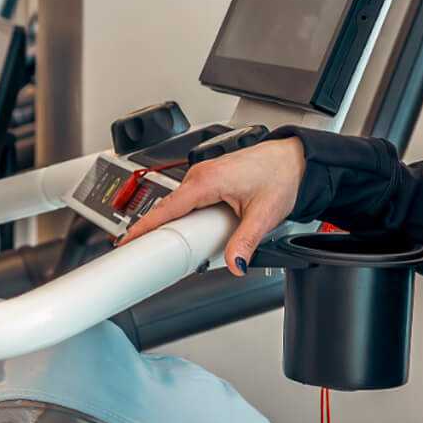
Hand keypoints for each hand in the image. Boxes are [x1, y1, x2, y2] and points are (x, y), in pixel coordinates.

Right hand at [118, 138, 305, 274]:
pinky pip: (188, 200)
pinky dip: (184, 215)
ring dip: (174, 224)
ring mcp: (204, 175)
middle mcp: (200, 175)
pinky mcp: (210, 179)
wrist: (294, 159)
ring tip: (174, 247)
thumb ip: (246, 242)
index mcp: (206, 181)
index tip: (127, 242)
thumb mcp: (264, 214)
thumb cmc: (281, 175)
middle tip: (150, 255)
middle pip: (167, 208)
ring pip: (178, 205)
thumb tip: (234, 264)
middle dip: (157, 231)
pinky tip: (192, 229)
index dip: (144, 227)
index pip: (166, 208)